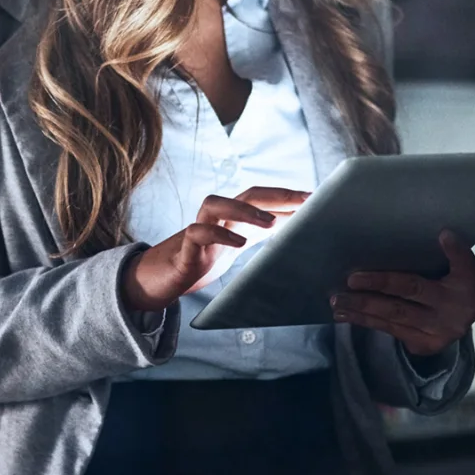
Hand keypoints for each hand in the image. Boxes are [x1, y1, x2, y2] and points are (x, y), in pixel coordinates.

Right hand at [122, 187, 309, 311]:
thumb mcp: (234, 248)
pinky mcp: (183, 248)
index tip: (317, 198)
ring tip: (271, 223)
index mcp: (231, 218)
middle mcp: (215, 218)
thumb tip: (296, 234)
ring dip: (245, 209)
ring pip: (216, 203)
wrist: (157, 280)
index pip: (261, 198)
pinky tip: (238, 243)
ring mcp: (197, 229)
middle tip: (305, 202)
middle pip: (246, 194)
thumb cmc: (198, 261)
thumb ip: (259, 238)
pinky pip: (198, 232)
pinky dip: (219, 234)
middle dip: (277, 195)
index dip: (288, 196)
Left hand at [330, 231, 474, 357]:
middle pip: (413, 292)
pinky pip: (389, 330)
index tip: (443, 235)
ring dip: (362, 308)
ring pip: (395, 316)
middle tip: (349, 280)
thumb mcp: (459, 268)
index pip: (463, 264)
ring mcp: (440, 331)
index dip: (455, 252)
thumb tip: (441, 233)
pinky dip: (365, 321)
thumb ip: (451, 254)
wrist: (458, 322)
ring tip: (338, 300)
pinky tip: (345, 314)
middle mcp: (457, 309)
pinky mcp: (424, 345)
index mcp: (469, 283)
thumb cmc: (450, 286)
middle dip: (378, 286)